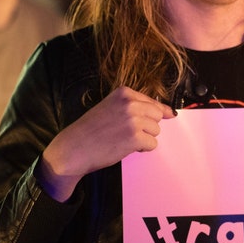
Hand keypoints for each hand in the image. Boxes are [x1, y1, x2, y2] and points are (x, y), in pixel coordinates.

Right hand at [39, 86, 174, 200]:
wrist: (74, 148)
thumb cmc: (91, 130)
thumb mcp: (110, 107)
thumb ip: (134, 106)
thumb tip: (169, 112)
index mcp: (124, 92)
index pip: (152, 102)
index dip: (151, 115)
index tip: (144, 122)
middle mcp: (130, 103)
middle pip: (157, 115)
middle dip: (147, 127)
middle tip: (129, 133)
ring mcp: (133, 120)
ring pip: (156, 131)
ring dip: (144, 138)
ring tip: (124, 140)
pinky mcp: (135, 137)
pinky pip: (152, 144)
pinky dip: (142, 149)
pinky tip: (125, 148)